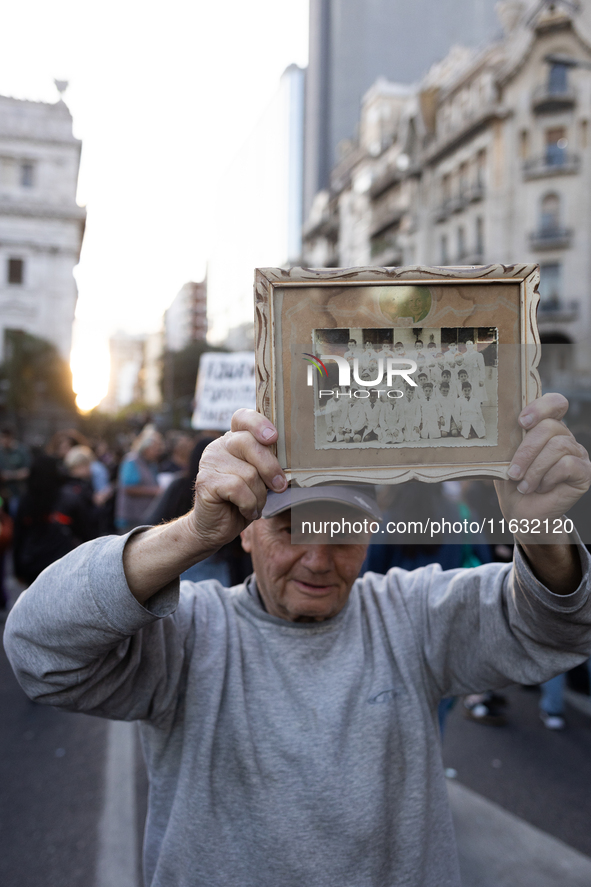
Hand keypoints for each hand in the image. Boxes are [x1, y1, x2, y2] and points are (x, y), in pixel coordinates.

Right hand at [189, 409, 286, 554]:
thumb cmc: (242, 501)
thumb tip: (293, 458)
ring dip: (259, 496)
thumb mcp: (259, 479)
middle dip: (270, 468)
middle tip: (280, 486)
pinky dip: (249, 504)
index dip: (258, 423)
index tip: (273, 437)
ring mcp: (210, 462)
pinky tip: (246, 511)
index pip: (242, 418)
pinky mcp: (205, 481)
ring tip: (255, 506)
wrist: (215, 528)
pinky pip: (239, 489)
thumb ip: (267, 463)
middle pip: (249, 444)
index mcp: (233, 440)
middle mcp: (219, 446)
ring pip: (248, 473)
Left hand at [495, 393, 590, 527]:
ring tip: (524, 485)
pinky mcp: (584, 472)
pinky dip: (548, 478)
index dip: (541, 407)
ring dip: (535, 469)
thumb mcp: (505, 458)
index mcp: (546, 428)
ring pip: (558, 446)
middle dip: (526, 451)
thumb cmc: (513, 483)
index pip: (555, 403)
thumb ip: (508, 440)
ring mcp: (577, 453)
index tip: (521, 422)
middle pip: (550, 427)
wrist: (523, 512)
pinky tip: (541, 488)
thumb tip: (495, 428)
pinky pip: (567, 465)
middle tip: (513, 473)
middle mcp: (564, 437)